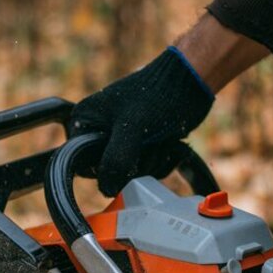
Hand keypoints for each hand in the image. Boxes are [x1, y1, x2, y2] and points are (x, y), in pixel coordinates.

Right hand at [69, 47, 213, 195]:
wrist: (189, 82)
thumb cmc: (159, 96)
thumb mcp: (132, 128)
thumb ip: (115, 161)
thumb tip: (107, 190)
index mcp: (84, 122)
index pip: (83, 166)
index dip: (106, 169)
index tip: (127, 158)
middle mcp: (98, 132)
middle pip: (110, 173)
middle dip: (136, 165)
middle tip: (150, 143)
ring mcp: (120, 140)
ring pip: (131, 174)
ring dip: (153, 162)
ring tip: (162, 139)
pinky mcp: (140, 146)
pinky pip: (147, 171)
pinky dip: (162, 161)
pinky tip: (170, 144)